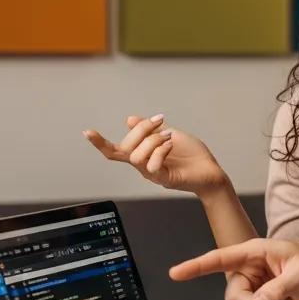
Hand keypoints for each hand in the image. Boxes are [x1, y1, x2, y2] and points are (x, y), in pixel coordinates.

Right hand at [83, 114, 228, 194]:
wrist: (211, 171)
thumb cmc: (192, 155)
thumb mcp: (169, 134)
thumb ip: (150, 129)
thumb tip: (130, 119)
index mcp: (143, 154)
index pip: (116, 151)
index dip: (100, 143)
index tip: (87, 132)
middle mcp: (143, 165)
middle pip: (126, 148)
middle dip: (141, 129)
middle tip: (160, 121)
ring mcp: (153, 174)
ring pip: (136, 157)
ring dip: (152, 140)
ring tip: (168, 136)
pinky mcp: (164, 179)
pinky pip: (152, 166)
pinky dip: (160, 151)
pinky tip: (171, 145)